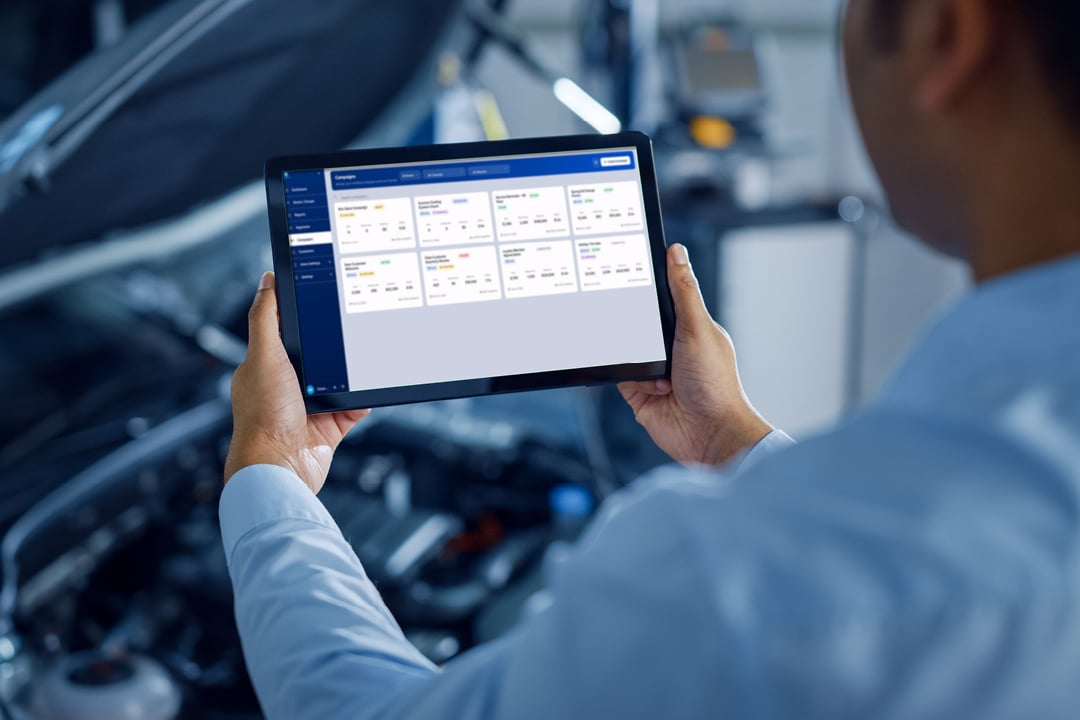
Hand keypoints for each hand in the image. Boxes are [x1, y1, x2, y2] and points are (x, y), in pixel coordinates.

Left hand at [224, 272, 369, 492]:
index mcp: (265, 366)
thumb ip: (266, 318)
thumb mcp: (264, 356)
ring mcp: (307, 408)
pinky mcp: (327, 428)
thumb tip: (268, 281)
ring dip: (350, 375)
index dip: (301, 315)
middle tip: (351, 327)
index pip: (284, 332)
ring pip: (337, 381)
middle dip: (333, 345)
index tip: (321, 298)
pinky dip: (362, 402)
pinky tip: (368, 392)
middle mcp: (286, 387)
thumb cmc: (263, 416)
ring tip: (363, 358)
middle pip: (316, 355)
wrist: (280, 467)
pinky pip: (352, 409)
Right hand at [619, 244, 772, 466]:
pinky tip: (651, 385)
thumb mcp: (697, 328)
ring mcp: (654, 372)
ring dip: (635, 356)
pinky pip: (619, 375)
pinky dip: (628, 377)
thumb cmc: (715, 384)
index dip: (649, 287)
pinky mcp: (638, 393)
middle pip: (638, 323)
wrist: (709, 434)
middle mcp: (671, 349)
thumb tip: (676, 252)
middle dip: (635, 325)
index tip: (630, 270)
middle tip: (640, 325)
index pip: (664, 299)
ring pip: (625, 349)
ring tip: (659, 369)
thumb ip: (683, 291)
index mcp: (690, 328)